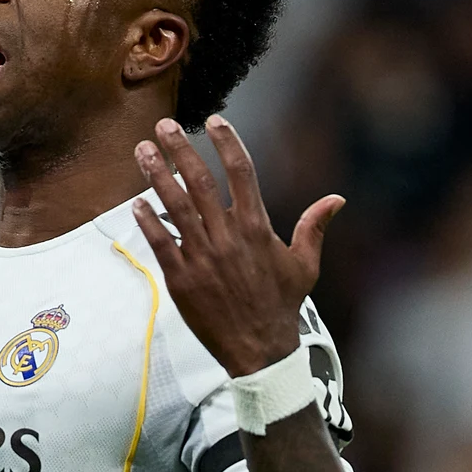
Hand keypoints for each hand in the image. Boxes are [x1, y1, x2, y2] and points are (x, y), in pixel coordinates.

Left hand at [130, 115, 342, 376]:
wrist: (260, 349)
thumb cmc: (281, 306)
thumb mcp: (304, 265)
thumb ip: (313, 228)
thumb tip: (336, 200)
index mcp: (257, 227)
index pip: (241, 172)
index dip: (226, 143)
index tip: (213, 121)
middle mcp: (228, 237)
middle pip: (200, 182)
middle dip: (180, 150)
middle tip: (163, 125)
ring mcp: (202, 257)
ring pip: (175, 207)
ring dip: (156, 176)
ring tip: (142, 151)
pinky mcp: (182, 279)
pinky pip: (160, 243)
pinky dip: (147, 221)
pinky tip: (135, 202)